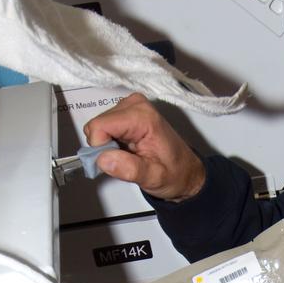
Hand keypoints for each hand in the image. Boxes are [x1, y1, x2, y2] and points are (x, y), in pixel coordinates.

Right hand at [83, 92, 205, 200]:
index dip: (100, 148)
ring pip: (98, 126)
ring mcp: (130, 105)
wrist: (186, 171)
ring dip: (109, 144)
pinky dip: (111, 140)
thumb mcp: (153, 178)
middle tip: (126, 158)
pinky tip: (128, 147)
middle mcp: (135, 104)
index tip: (117, 161)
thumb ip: (129, 169)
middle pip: (97, 125)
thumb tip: (102, 158)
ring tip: (130, 153)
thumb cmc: (174, 173)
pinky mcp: (126, 110)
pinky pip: (104, 126)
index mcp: (142, 117)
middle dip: (105, 147)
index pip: (99, 126)